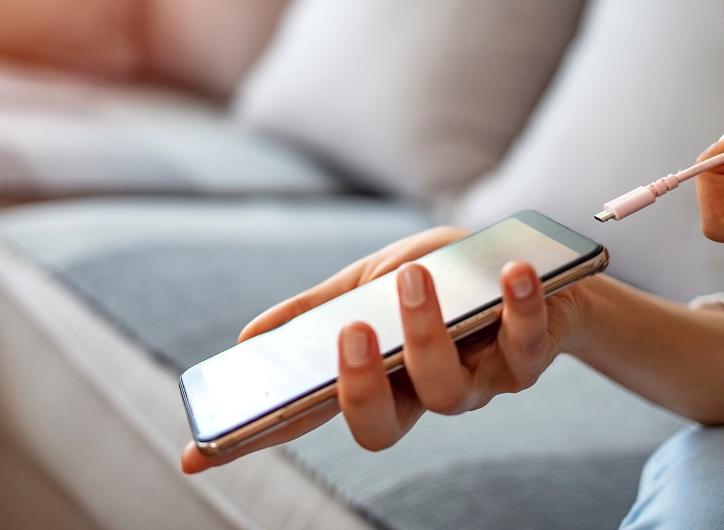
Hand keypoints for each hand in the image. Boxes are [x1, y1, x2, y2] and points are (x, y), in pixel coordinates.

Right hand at [180, 225, 585, 471]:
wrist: (527, 269)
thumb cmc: (440, 278)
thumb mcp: (368, 282)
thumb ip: (315, 309)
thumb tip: (244, 341)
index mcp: (373, 377)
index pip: (306, 417)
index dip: (253, 439)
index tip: (196, 454)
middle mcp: (417, 394)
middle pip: (378, 429)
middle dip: (360, 387)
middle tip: (350, 332)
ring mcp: (473, 385)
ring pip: (446, 391)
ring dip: (428, 332)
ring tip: (417, 278)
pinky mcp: (525, 362)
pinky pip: (525, 349)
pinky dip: (520, 308)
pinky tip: (512, 274)